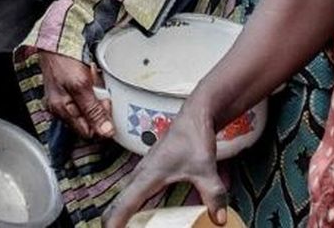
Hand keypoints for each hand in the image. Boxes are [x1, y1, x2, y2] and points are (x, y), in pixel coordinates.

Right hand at [38, 49, 112, 139]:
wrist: (57, 38)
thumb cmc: (62, 60)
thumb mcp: (81, 86)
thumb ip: (93, 110)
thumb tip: (105, 132)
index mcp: (61, 111)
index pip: (88, 132)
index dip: (101, 121)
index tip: (106, 105)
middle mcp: (61, 107)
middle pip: (90, 119)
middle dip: (99, 106)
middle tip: (100, 89)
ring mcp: (65, 97)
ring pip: (90, 106)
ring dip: (98, 95)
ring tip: (95, 79)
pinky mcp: (70, 87)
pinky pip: (88, 94)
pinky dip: (94, 86)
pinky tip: (92, 76)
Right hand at [103, 107, 226, 227]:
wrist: (194, 116)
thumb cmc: (193, 137)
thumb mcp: (205, 169)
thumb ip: (212, 195)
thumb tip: (219, 219)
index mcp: (147, 177)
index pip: (123, 205)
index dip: (114, 223)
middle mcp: (140, 176)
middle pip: (118, 205)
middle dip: (115, 223)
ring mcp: (142, 174)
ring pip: (123, 200)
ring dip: (122, 217)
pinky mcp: (148, 174)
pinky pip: (132, 196)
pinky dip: (131, 210)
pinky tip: (141, 221)